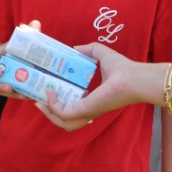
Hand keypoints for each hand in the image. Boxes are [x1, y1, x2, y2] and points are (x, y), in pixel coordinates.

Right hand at [0, 20, 43, 100]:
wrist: (20, 54)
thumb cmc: (17, 45)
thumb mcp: (22, 38)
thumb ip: (29, 31)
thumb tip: (36, 24)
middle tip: (9, 88)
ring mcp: (1, 79)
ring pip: (0, 90)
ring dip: (11, 94)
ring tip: (22, 96)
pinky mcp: (9, 85)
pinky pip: (11, 93)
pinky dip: (19, 95)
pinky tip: (29, 96)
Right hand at [38, 43, 153, 130]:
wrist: (133, 77)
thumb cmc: (123, 68)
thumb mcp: (101, 54)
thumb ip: (89, 50)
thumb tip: (74, 48)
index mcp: (93, 101)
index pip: (72, 109)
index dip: (57, 104)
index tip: (46, 93)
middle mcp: (89, 110)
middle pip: (65, 121)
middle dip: (49, 113)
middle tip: (38, 100)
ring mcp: (88, 112)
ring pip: (63, 123)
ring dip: (49, 114)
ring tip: (39, 102)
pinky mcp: (86, 109)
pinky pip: (64, 113)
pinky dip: (54, 106)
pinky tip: (50, 93)